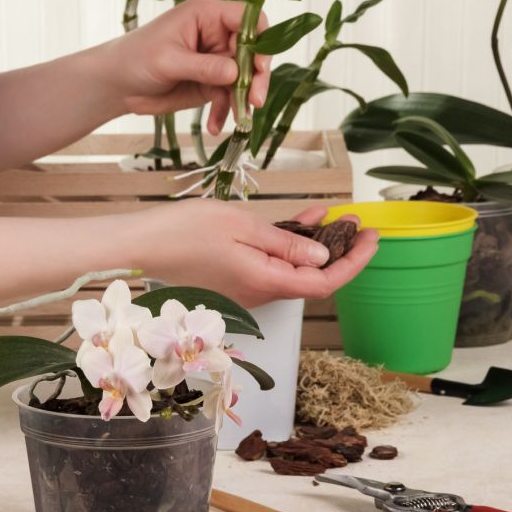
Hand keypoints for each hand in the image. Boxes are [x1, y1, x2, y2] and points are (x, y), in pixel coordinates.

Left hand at [99, 0, 270, 132]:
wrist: (118, 85)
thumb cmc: (136, 58)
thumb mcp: (169, 60)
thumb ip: (203, 66)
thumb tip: (236, 74)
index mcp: (206, 15)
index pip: (247, 18)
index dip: (259, 38)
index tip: (259, 64)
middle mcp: (216, 35)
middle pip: (252, 51)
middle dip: (256, 77)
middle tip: (256, 100)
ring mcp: (216, 60)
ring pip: (244, 78)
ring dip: (244, 99)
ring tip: (240, 119)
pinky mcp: (211, 83)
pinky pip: (228, 97)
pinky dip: (225, 112)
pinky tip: (214, 126)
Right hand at [130, 201, 378, 307]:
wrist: (139, 247)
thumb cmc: (184, 232)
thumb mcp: (242, 227)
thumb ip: (285, 243)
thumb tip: (320, 255)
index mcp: (266, 282)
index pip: (326, 282)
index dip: (355, 262)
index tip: (371, 237)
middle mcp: (259, 293)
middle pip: (312, 278)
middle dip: (339, 251)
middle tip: (354, 223)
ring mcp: (245, 291)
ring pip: (292, 271)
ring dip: (314, 246)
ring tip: (331, 217)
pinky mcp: (233, 282)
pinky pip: (271, 267)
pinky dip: (288, 247)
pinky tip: (298, 222)